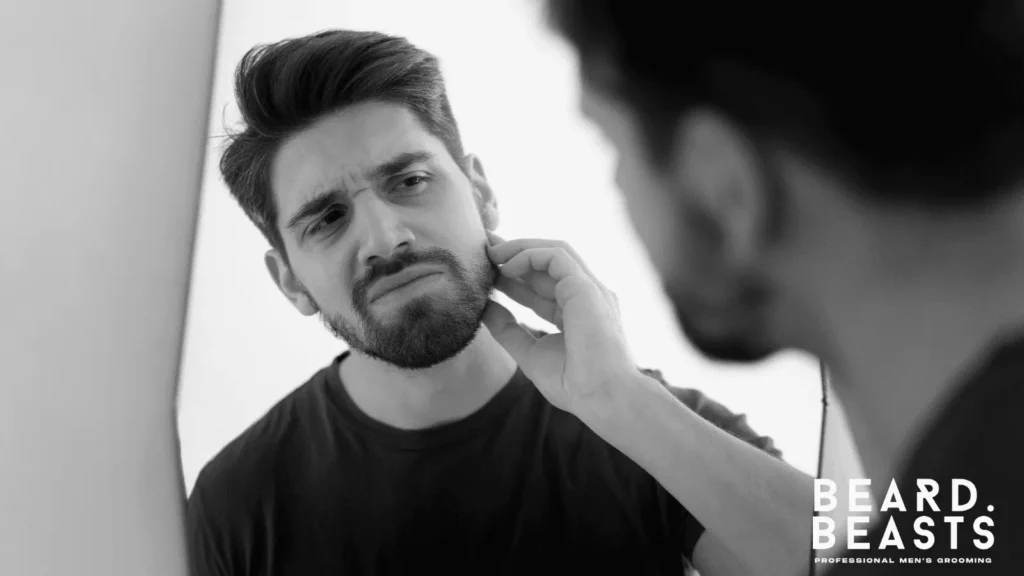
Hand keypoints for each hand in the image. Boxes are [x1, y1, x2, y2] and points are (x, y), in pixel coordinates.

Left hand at [482, 233, 637, 413]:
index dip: (514, 275)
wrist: (602, 398)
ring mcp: (589, 289)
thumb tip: (484, 308)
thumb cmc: (573, 384)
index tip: (485, 271)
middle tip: (483, 247)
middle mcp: (585, 295)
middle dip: (514, 252)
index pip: (542, 285)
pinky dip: (530, 255)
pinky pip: (557, 255)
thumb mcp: (530, 353)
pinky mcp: (586, 287)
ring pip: (555, 251)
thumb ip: (508, 330)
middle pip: (547, 263)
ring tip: (491, 253)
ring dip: (520, 248)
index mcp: (576, 312)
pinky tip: (507, 268)